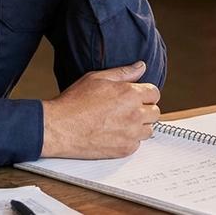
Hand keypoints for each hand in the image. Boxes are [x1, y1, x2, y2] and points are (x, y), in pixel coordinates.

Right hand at [40, 61, 160, 158]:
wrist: (60, 127)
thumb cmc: (74, 103)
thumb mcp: (96, 78)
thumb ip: (123, 72)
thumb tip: (140, 66)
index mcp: (129, 94)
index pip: (154, 93)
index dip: (145, 93)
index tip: (136, 96)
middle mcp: (134, 114)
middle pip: (155, 112)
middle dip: (144, 109)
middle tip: (126, 109)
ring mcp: (131, 134)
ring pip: (149, 129)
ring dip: (139, 125)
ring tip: (119, 122)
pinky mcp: (125, 149)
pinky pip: (137, 144)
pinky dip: (129, 139)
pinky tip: (114, 133)